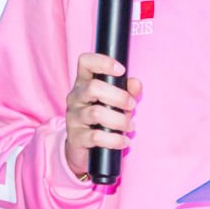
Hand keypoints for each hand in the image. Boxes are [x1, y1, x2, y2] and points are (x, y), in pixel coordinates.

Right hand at [64, 53, 142, 176]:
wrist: (85, 146)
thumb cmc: (104, 117)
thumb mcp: (118, 102)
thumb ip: (128, 91)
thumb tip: (136, 83)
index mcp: (84, 82)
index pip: (85, 62)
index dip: (103, 62)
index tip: (121, 70)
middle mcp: (75, 97)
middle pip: (93, 87)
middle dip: (119, 97)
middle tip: (132, 105)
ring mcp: (73, 117)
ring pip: (96, 113)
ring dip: (120, 120)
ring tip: (130, 126)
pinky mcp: (75, 137)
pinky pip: (96, 136)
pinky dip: (114, 139)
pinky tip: (123, 141)